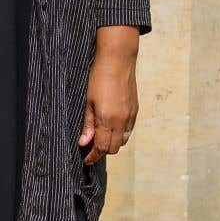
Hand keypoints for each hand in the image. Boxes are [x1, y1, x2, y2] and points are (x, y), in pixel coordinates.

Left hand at [78, 30, 139, 165]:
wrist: (118, 61)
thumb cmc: (99, 78)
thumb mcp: (88, 102)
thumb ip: (88, 125)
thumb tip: (84, 143)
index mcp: (108, 120)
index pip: (102, 148)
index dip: (93, 156)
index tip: (86, 159)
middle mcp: (122, 121)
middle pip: (113, 148)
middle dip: (102, 151)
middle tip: (90, 147)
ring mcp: (131, 116)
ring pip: (122, 141)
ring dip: (112, 142)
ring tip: (100, 136)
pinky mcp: (136, 110)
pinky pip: (128, 130)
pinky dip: (119, 133)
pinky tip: (110, 126)